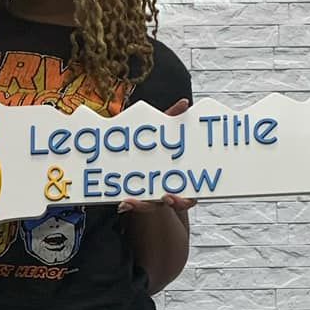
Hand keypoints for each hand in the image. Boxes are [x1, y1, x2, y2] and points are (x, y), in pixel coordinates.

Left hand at [118, 98, 196, 214]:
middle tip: (166, 197)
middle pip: (172, 203)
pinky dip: (127, 204)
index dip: (184, 200)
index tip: (177, 195)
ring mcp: (149, 193)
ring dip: (140, 206)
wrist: (134, 150)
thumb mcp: (163, 130)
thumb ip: (172, 119)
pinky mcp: (133, 194)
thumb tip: (184, 103)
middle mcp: (165, 189)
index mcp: (176, 175)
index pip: (187, 195)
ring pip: (148, 206)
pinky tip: (122, 203)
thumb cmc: (154, 144)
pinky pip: (131, 203)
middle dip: (172, 203)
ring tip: (129, 202)